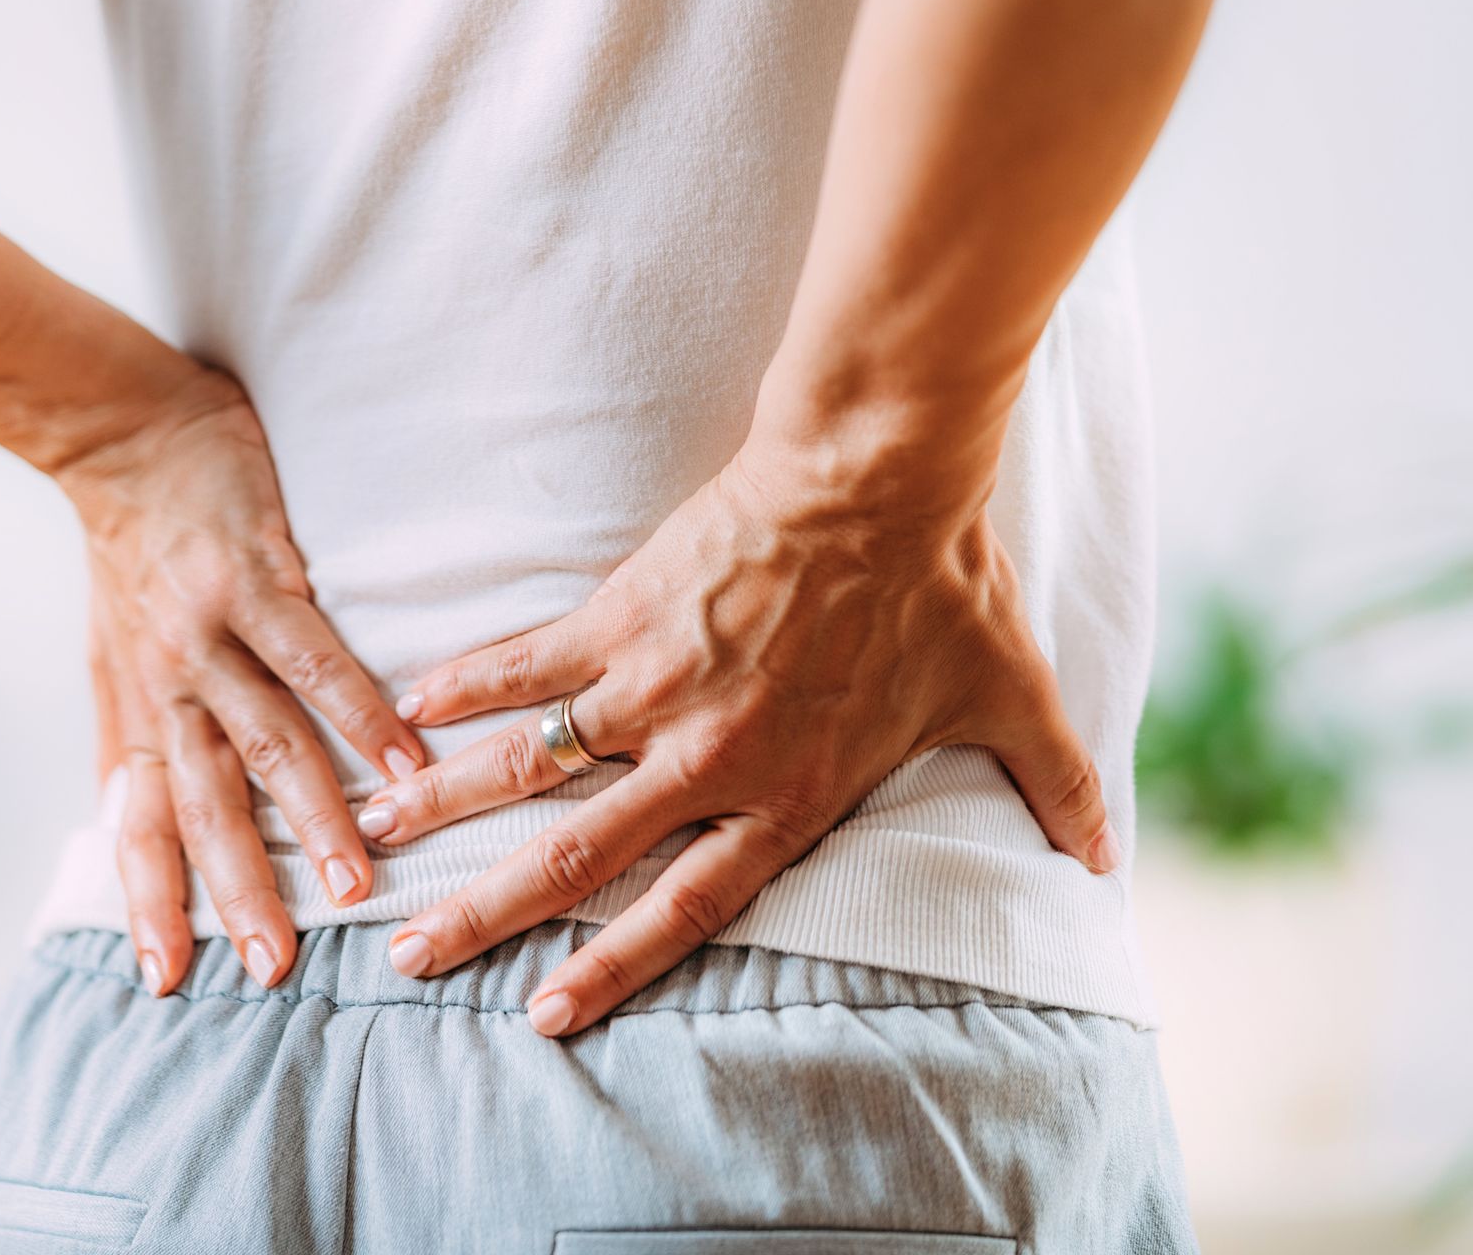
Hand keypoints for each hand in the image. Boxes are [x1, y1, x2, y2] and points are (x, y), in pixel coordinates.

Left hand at [61, 371, 423, 994]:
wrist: (120, 436)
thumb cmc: (127, 554)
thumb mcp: (108, 658)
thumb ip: (124, 740)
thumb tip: (113, 818)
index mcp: (138, 710)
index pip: (138, 823)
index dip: (148, 900)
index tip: (167, 980)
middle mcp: (169, 686)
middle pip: (203, 804)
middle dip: (237, 888)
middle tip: (275, 965)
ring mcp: (212, 634)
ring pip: (265, 742)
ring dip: (314, 816)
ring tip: (358, 882)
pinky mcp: (258, 580)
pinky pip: (316, 660)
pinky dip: (360, 713)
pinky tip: (402, 758)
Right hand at [367, 428, 1117, 1036]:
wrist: (881, 474)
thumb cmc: (944, 586)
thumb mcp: (1009, 696)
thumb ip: (1054, 787)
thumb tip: (1108, 856)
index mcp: (786, 795)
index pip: (683, 908)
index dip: (610, 965)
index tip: (541, 1012)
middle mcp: (707, 759)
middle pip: (578, 857)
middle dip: (486, 911)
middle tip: (410, 951)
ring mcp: (654, 687)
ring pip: (532, 766)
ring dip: (447, 808)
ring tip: (377, 838)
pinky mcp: (623, 615)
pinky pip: (529, 662)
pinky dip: (466, 687)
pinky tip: (408, 712)